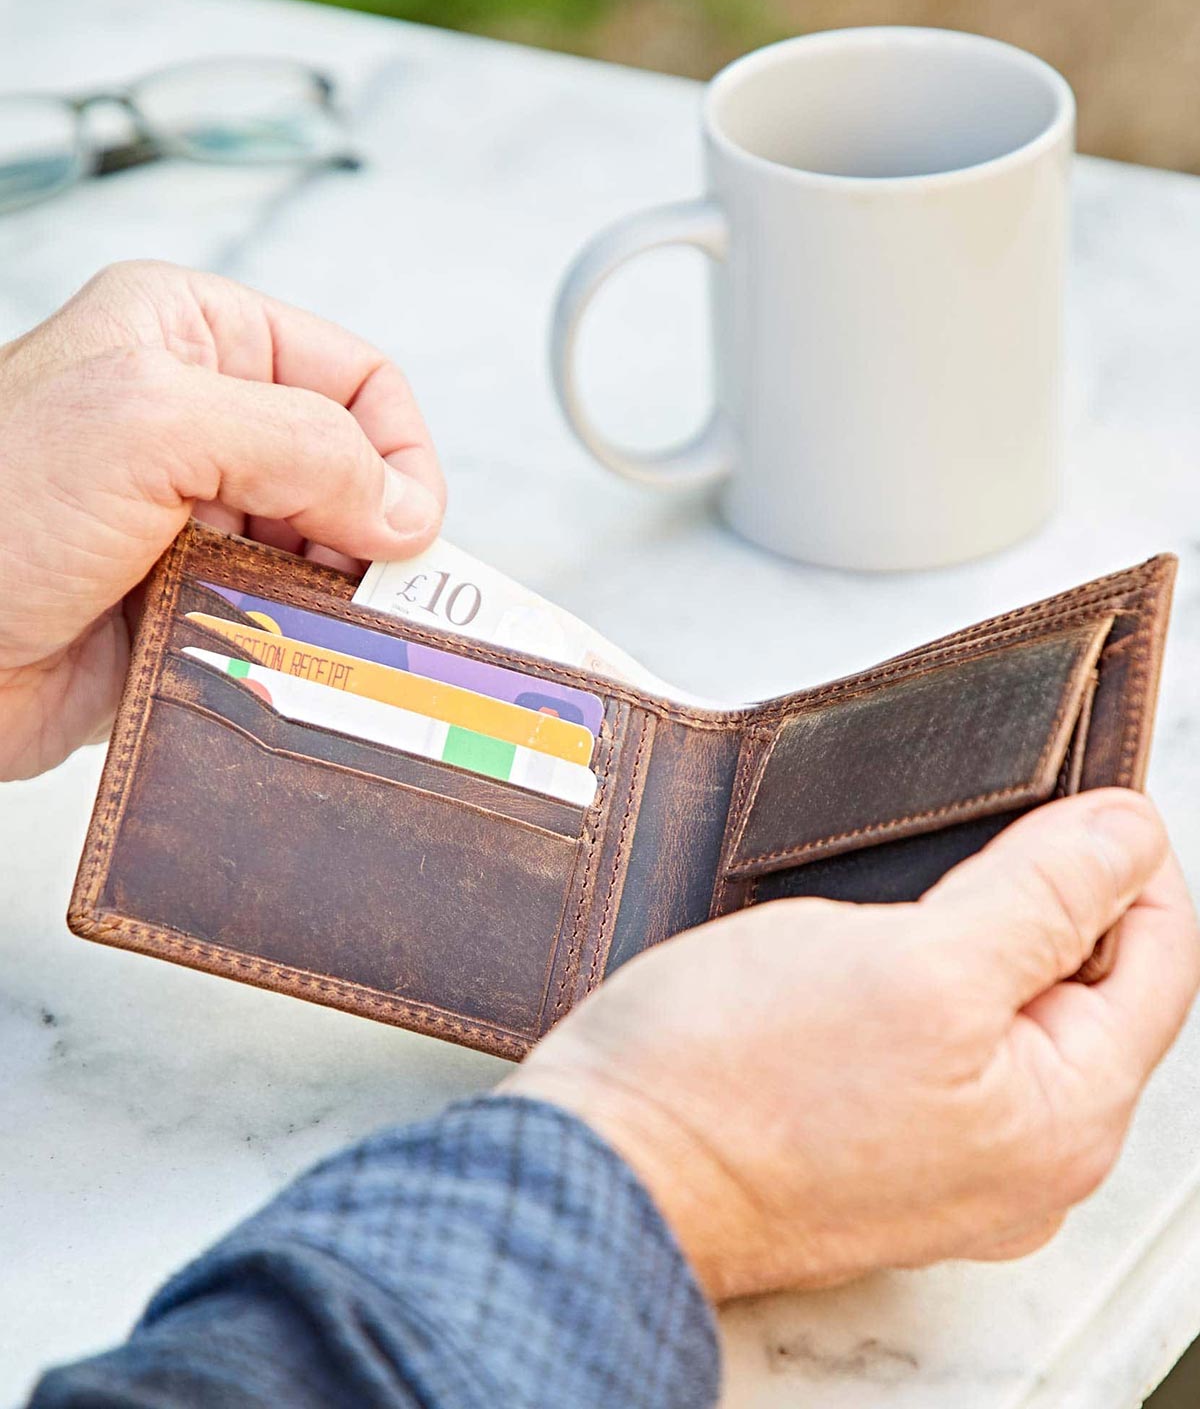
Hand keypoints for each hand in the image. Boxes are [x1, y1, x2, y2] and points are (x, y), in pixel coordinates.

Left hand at [0, 261, 443, 779]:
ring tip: (298, 623)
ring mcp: (188, 517)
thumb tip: (402, 506)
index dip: (396, 449)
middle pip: (349, 469)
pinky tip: (263, 655)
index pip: (353, 374)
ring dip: (328, 595)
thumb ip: (299, 442)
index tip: (404, 526)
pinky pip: (278, 623)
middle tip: (367, 589)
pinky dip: (291, 646)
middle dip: (367, 531)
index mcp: (190, 334)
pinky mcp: (180, 604)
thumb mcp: (148, 424)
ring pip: (323, 554)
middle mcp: (194, 419)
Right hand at [509, 788, 1199, 1300]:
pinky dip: (923, 967)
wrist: (602, 1161)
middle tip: (972, 824)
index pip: (1159, 957)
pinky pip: (941, 1034)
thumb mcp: (919, 963)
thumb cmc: (736, 1081)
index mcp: (1062, 1123)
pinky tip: (871, 931)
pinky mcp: (878, 1136)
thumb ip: (1042, 897)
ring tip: (913, 872)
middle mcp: (1022, 1155)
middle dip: (1046, 889)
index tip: (1067, 789)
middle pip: (1087, 982)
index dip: (1123, 855)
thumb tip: (1128, 833)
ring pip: (1007, 1002)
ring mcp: (948, 1153)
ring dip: (980, 922)